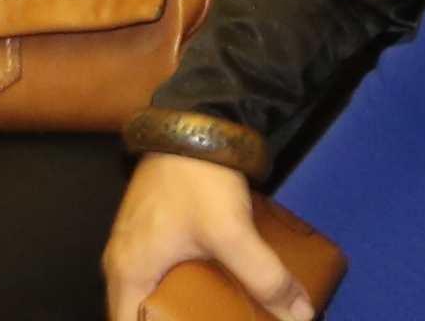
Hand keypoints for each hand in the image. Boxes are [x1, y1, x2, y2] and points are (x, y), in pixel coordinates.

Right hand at [105, 158, 313, 320]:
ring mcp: (137, 244)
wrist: (193, 123)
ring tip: (220, 315)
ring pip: (153, 294)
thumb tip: (301, 315)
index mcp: (128, 272)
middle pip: (142, 313)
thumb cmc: (196, 181)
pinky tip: (218, 292)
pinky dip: (186, 290)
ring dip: (181, 309)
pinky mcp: (154, 230)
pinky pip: (163, 274)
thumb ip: (265, 277)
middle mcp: (124, 263)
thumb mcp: (232, 232)